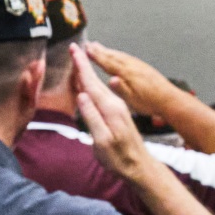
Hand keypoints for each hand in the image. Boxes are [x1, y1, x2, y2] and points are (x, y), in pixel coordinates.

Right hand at [72, 45, 153, 183]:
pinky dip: (94, 84)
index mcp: (110, 109)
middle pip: (95, 81)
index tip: (74, 49)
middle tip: (74, 48)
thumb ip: (92, 117)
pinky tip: (89, 84)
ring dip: (89, 73)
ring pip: (99, 86)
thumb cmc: (119, 158)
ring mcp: (118, 108)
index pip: (92, 83)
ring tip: (80, 59)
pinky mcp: (118, 113)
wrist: (139, 166)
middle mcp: (115, 104)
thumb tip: (82, 95)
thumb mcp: (102, 141)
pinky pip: (103, 93)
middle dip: (84, 64)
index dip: (82, 66)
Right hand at [86, 41, 179, 116]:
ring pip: (120, 55)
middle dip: (99, 50)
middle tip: (89, 44)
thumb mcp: (134, 100)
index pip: (107, 62)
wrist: (170, 99)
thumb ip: (121, 89)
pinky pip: (127, 58)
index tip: (85, 49)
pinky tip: (118, 57)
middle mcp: (132, 66)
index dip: (95, 56)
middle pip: (112, 56)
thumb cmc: (151, 102)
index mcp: (127, 74)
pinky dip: (119, 55)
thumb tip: (111, 80)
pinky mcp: (144, 68)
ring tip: (100, 47)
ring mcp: (139, 65)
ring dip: (108, 51)